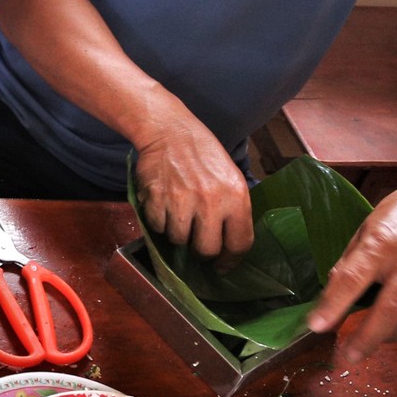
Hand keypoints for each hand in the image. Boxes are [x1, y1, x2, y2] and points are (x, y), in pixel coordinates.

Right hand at [131, 113, 250, 259]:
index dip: (231, 260)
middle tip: (197, 243)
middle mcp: (210, 202)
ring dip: (178, 234)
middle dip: (202, 251)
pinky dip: (159, 222)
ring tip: (179, 217)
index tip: (223, 265)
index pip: (239, 243)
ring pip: (179, 240)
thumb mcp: (231, 177)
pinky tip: (164, 207)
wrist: (171, 132)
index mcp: (236, 197)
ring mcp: (181, 201)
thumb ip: (234, 209)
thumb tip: (230, 243)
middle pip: (207, 249)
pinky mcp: (157, 199)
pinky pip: (157, 227)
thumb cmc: (204, 154)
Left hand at [306, 177, 396, 366]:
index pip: (353, 279)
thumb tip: (331, 298)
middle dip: (365, 339)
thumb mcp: (367, 228)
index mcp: (382, 243)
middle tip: (348, 356)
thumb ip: (351, 263)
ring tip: (375, 337)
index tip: (318, 327)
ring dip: (390, 337)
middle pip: (388, 312)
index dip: (334, 306)